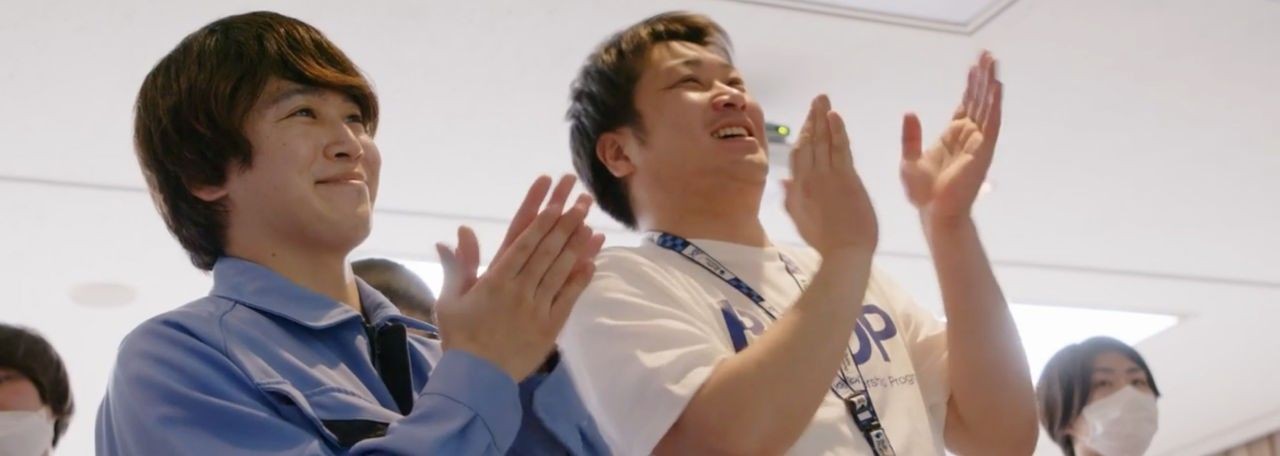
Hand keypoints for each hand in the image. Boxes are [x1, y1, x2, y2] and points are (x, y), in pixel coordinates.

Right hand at [433, 175, 606, 380]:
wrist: (477, 377)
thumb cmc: (460, 337)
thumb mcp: (451, 299)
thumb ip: (459, 264)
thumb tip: (459, 231)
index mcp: (495, 279)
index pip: (523, 241)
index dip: (541, 217)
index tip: (555, 198)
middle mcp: (519, 288)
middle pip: (547, 249)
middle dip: (566, 221)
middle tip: (582, 199)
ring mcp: (537, 307)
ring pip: (561, 269)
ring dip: (578, 243)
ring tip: (591, 221)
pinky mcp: (550, 325)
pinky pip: (569, 297)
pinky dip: (581, 277)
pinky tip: (593, 259)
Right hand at [783, 95, 878, 256]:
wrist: (845, 253)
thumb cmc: (826, 242)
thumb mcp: (801, 221)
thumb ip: (791, 199)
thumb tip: (782, 180)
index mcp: (798, 189)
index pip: (798, 156)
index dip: (803, 136)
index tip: (808, 121)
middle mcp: (810, 179)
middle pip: (810, 143)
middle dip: (812, 119)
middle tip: (817, 99)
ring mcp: (827, 177)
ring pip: (823, 141)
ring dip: (823, 118)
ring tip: (823, 99)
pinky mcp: (846, 178)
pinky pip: (839, 148)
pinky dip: (836, 130)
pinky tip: (834, 115)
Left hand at [900, 51, 1002, 227]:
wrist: (934, 214)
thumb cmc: (923, 194)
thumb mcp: (909, 160)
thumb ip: (910, 137)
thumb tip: (909, 113)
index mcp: (952, 137)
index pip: (966, 105)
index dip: (971, 86)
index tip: (974, 66)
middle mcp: (968, 137)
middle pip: (978, 101)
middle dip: (983, 78)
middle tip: (988, 54)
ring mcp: (977, 143)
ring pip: (986, 107)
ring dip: (990, 84)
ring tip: (993, 62)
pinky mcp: (982, 152)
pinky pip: (991, 123)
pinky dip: (994, 105)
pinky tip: (997, 87)